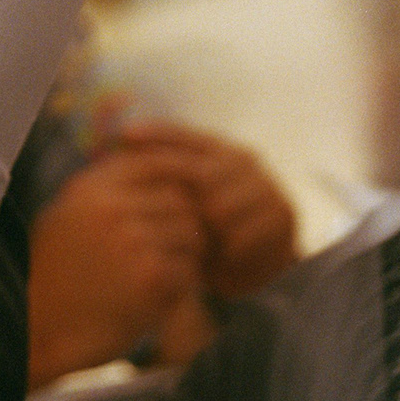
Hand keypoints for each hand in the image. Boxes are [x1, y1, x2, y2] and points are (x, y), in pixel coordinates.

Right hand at [25, 145, 208, 385]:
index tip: (185, 204)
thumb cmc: (53, 280)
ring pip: (190, 232)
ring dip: (187, 256)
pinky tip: (159, 300)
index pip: (155, 163)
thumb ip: (105, 193)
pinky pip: (189, 269)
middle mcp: (110, 207)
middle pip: (180, 199)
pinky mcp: (148, 276)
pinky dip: (182, 287)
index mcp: (90, 188)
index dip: (178, 180)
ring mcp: (131, 239)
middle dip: (186, 224)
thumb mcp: (67, 218)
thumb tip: (155, 171)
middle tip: (178, 252)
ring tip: (165, 277)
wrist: (37, 335)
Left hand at [93, 118, 301, 298]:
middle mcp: (244, 161)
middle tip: (166, 226)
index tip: (124, 137)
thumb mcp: (185, 205)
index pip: (185, 135)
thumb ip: (165, 181)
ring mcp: (266, 186)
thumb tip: (118, 154)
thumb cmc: (209, 235)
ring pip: (221, 207)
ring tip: (197, 248)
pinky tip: (220, 259)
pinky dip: (225, 252)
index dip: (155, 133)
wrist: (257, 267)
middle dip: (180, 202)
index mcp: (219, 151)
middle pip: (201, 173)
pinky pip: (241, 235)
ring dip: (204, 233)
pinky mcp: (282, 215)